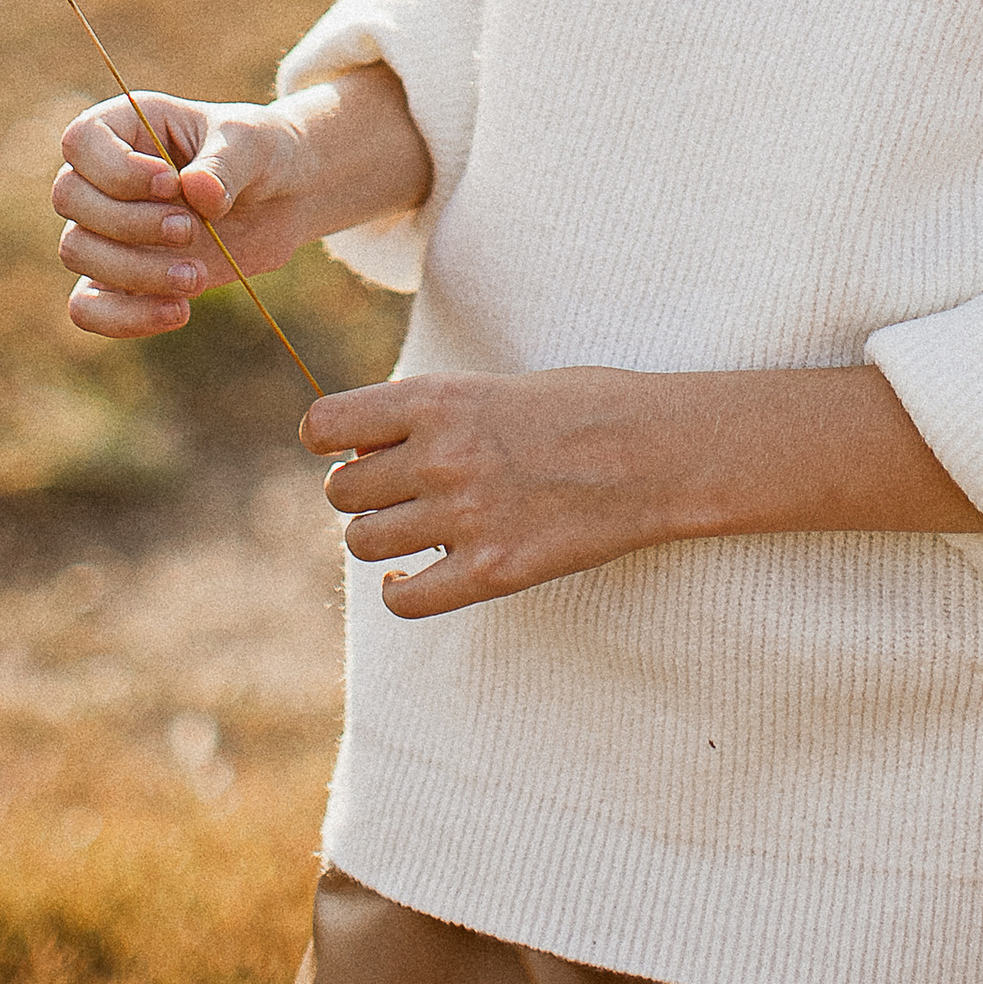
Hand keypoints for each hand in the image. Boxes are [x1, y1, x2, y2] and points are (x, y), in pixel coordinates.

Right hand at [54, 63, 431, 339]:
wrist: (281, 200)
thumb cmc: (260, 154)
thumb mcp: (254, 144)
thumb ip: (226, 163)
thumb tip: (196, 190)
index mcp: (126, 125)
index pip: (81, 142)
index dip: (117, 169)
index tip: (172, 183)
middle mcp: (104, 175)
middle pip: (70, 198)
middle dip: (130, 223)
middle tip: (191, 230)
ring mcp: (105, 228)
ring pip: (76, 251)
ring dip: (135, 271)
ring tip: (198, 277)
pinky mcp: (118, 278)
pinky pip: (87, 307)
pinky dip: (124, 318)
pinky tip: (179, 312)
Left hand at [302, 360, 982, 604]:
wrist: (658, 451)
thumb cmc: (583, 405)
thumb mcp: (496, 385)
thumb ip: (430, 411)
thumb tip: (365, 438)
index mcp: (437, 399)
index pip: (324, 424)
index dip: (327, 437)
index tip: (346, 445)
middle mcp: (438, 457)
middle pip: (341, 491)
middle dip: (358, 492)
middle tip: (394, 491)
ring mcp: (464, 518)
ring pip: (364, 543)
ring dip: (379, 538)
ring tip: (413, 530)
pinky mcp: (491, 571)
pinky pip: (405, 598)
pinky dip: (399, 591)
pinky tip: (413, 578)